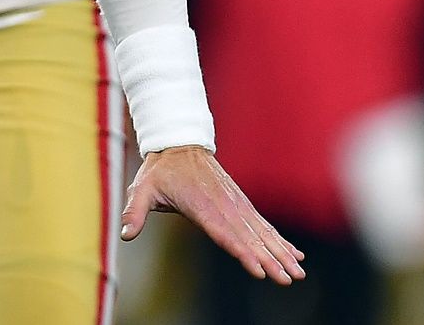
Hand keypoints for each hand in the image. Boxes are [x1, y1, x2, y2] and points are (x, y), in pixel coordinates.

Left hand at [121, 145, 305, 284]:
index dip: (243, 253)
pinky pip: (263, 225)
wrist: (180, 143)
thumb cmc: (160, 170)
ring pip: (262, 233)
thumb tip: (125, 234)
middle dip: (271, 260)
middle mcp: (223, 207)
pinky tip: (295, 254)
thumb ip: (133, 212)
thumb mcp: (142, 188)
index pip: (224, 234)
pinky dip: (279, 239)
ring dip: (281, 253)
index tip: (260, 269)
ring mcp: (235, 205)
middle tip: (289, 279)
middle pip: (250, 238)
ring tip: (298, 272)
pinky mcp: (240, 203)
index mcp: (201, 207)